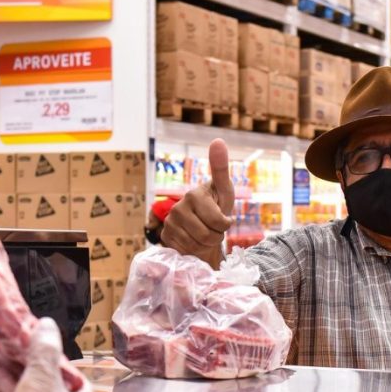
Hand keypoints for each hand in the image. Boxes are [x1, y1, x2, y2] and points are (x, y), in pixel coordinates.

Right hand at [160, 139, 233, 268]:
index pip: (219, 222)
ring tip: (204, 234)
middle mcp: (177, 208)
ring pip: (197, 245)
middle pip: (207, 235)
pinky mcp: (165, 237)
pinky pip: (186, 251)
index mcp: (194, 195)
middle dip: (216, 236)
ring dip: (206, 244)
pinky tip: (193, 241)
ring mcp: (169, 223)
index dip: (225, 225)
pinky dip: (194, 250)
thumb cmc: (217, 206)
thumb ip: (221, 167)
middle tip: (214, 228)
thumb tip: (218, 140)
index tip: (223, 219)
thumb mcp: (224, 190)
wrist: (202, 225)